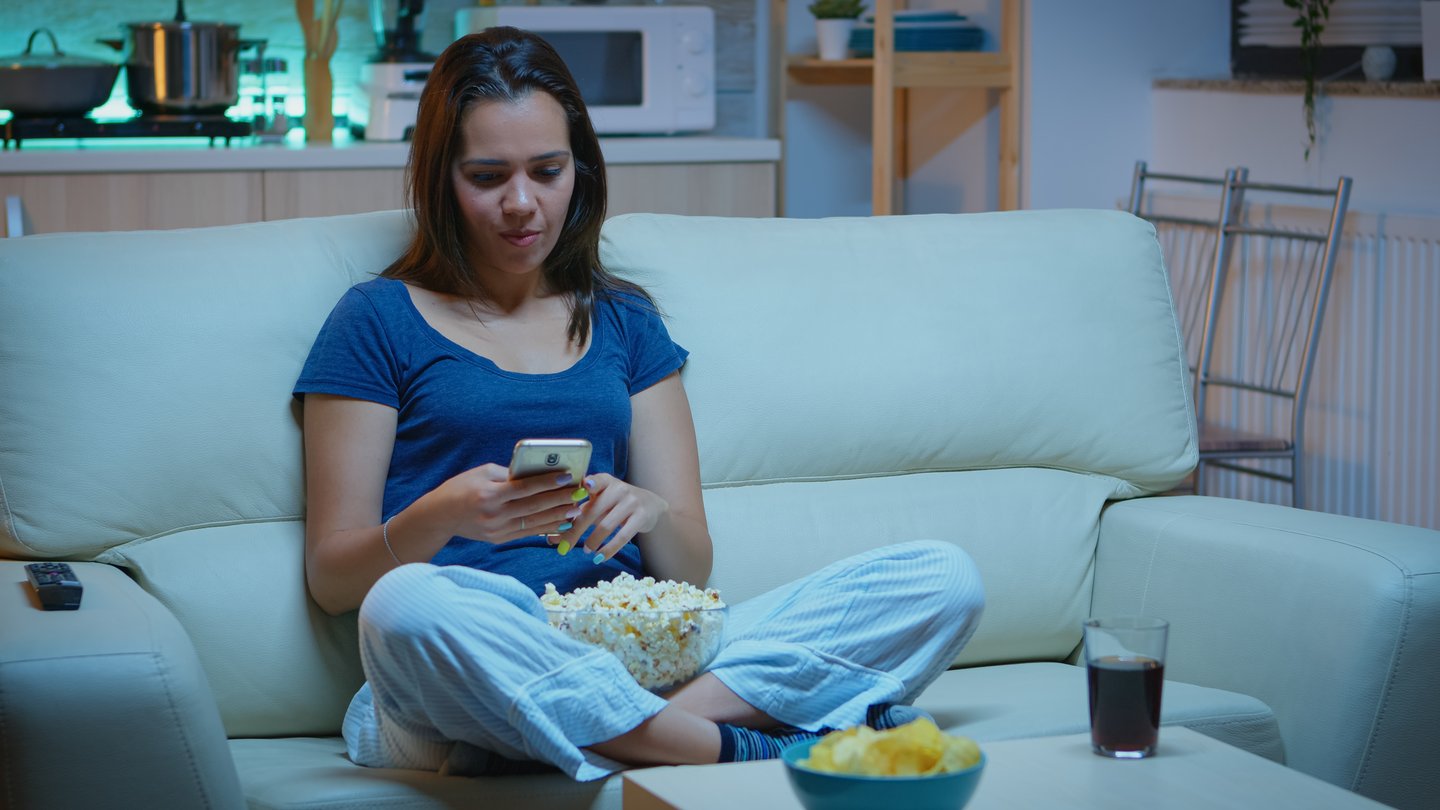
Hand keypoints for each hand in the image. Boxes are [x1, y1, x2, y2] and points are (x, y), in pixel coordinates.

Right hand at [437, 464, 583, 543]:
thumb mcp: (481, 473)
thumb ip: (508, 474)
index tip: (567, 477)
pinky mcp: (499, 539)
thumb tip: (536, 473)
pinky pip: (527, 533)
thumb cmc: (461, 487)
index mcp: (489, 495)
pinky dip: (546, 528)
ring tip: (576, 509)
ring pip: (534, 523)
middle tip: (580, 493)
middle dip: (559, 500)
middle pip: (534, 507)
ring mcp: (497, 530)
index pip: (524, 488)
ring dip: (558, 516)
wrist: (440, 516)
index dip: (547, 483)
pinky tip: (562, 522)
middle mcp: (494, 515)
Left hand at [554, 474, 668, 561]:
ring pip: (607, 525)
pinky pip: (623, 536)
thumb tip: (551, 539)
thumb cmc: (615, 504)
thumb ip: (576, 516)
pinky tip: (599, 558)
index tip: (583, 487)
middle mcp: (619, 488)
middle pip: (593, 511)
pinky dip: (609, 549)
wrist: (651, 505)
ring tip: (585, 551)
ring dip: (593, 541)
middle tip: (564, 548)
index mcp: (605, 481)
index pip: (596, 481)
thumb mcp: (599, 504)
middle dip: (576, 531)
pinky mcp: (642, 517)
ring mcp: (632, 502)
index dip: (589, 484)